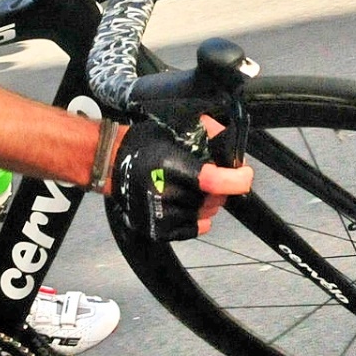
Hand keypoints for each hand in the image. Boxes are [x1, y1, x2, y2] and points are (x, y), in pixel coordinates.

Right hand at [107, 116, 251, 241]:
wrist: (110, 164)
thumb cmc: (144, 143)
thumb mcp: (175, 125)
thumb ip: (206, 130)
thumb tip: (230, 139)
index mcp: (168, 166)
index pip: (212, 181)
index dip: (236, 180)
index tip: (245, 174)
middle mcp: (163, 193)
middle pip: (212, 198)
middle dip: (221, 187)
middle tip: (213, 176)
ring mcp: (160, 215)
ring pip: (205, 214)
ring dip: (208, 201)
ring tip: (195, 187)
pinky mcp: (157, 230)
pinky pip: (193, 229)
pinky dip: (199, 217)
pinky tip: (189, 203)